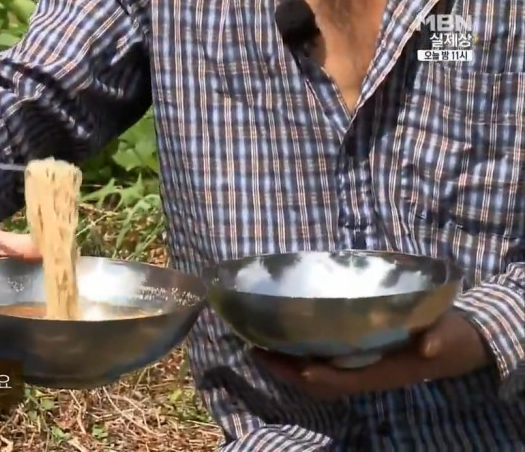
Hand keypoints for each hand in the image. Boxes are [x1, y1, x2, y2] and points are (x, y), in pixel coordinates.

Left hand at [252, 311, 489, 400]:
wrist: (460, 343)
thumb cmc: (452, 337)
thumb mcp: (449, 334)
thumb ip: (439, 338)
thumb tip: (427, 346)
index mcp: (382, 372)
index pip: (338, 380)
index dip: (312, 373)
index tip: (288, 360)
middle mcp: (365, 375)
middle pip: (317, 382)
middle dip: (286, 370)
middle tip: (256, 348)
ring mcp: (359, 368)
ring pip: (315, 376)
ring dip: (288, 365)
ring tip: (261, 344)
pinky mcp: (357, 358)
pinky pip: (322, 364)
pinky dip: (300, 356)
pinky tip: (285, 339)